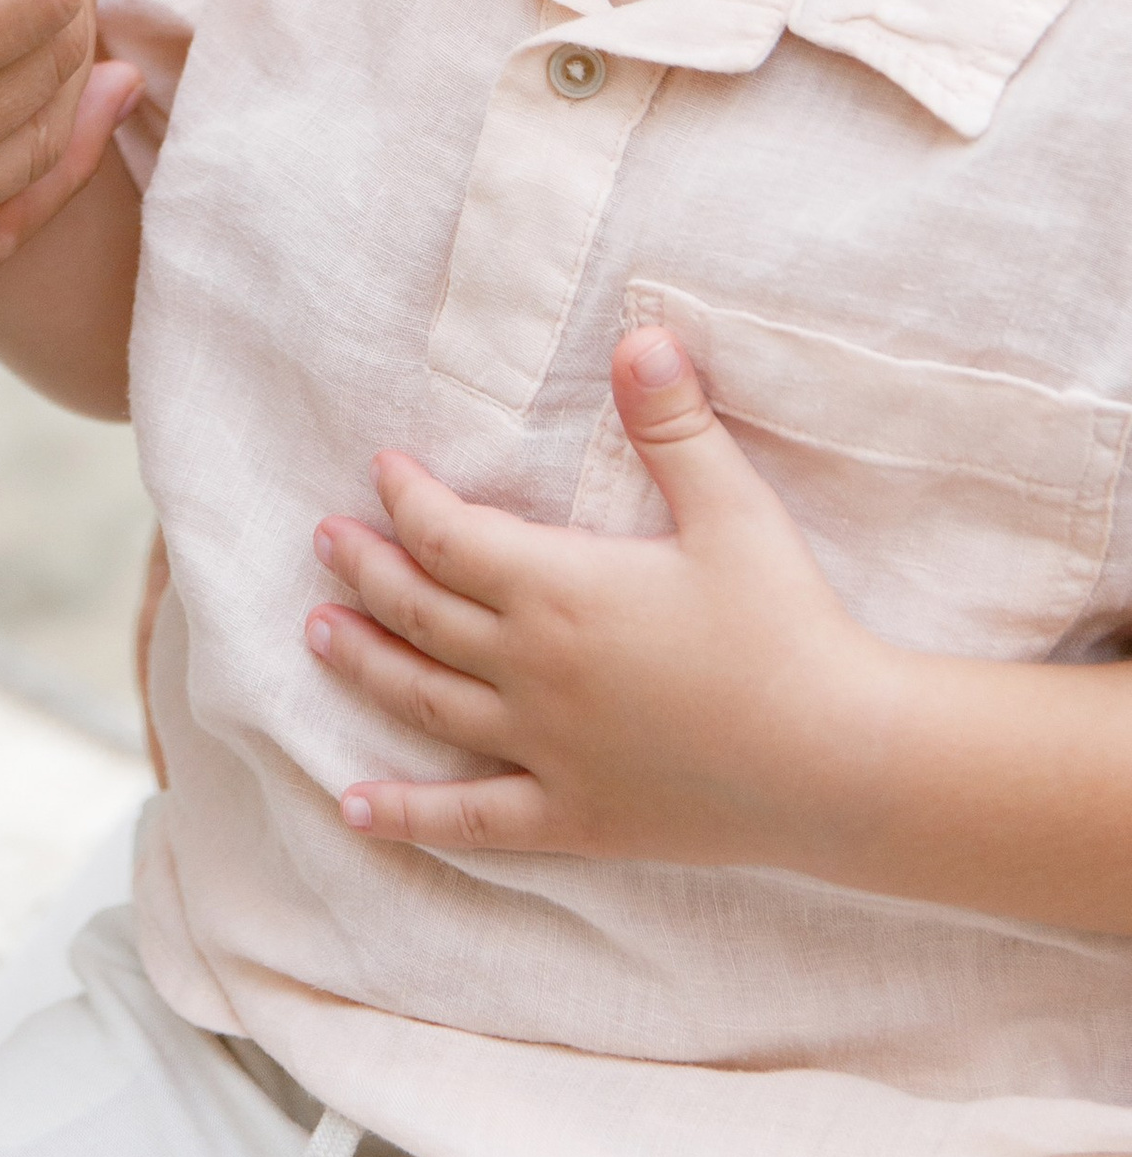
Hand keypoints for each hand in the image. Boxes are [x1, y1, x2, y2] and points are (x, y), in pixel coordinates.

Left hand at [304, 331, 889, 870]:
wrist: (841, 763)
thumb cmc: (789, 627)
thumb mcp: (734, 509)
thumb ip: (674, 424)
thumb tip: (640, 337)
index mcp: (560, 589)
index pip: (448, 535)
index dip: (407, 499)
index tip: (382, 469)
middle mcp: (532, 669)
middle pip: (419, 612)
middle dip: (365, 570)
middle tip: (323, 541)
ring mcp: (546, 749)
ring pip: (424, 703)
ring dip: (363, 664)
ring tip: (316, 634)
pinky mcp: (574, 816)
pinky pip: (471, 818)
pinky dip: (406, 814)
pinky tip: (354, 807)